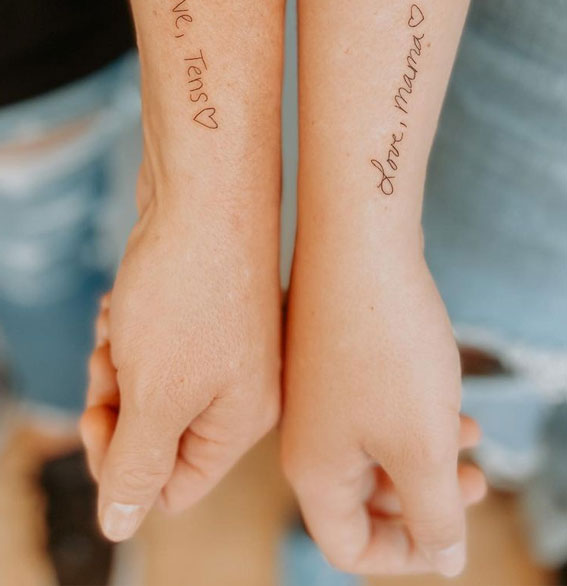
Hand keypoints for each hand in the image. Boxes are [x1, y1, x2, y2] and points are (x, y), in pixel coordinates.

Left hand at [81, 157, 280, 541]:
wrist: (206, 187)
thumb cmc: (189, 286)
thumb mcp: (156, 393)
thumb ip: (137, 465)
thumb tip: (121, 525)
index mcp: (243, 418)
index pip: (173, 485)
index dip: (124, 464)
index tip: (99, 416)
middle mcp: (242, 385)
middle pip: (156, 432)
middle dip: (118, 401)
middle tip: (109, 363)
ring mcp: (225, 343)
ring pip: (149, 382)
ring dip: (119, 358)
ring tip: (121, 320)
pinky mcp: (204, 308)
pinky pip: (153, 341)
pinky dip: (129, 326)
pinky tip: (127, 297)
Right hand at [281, 230, 485, 577]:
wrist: (359, 242)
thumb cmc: (387, 346)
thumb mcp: (422, 447)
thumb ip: (434, 514)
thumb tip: (445, 560)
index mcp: (312, 468)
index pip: (349, 545)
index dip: (403, 555)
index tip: (448, 533)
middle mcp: (306, 432)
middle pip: (366, 497)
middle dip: (427, 498)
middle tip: (476, 484)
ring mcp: (317, 388)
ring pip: (377, 446)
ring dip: (429, 451)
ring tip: (473, 436)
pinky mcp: (334, 353)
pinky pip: (376, 404)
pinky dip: (416, 411)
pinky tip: (452, 393)